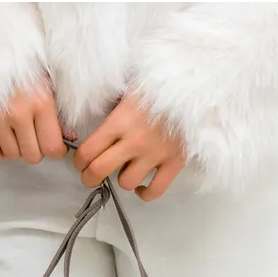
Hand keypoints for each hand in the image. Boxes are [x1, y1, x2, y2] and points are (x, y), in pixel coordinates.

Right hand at [0, 77, 70, 164]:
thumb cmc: (23, 61)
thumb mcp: (49, 81)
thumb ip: (60, 113)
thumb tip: (68, 136)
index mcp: (40, 101)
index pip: (52, 147)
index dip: (56, 151)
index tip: (55, 147)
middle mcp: (18, 111)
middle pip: (32, 155)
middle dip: (37, 150)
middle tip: (36, 138)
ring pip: (12, 154)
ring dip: (17, 149)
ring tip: (19, 134)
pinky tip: (3, 140)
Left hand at [72, 93, 186, 200]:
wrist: (198, 84)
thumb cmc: (162, 82)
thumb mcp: (130, 85)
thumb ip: (112, 107)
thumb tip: (93, 119)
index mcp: (120, 120)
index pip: (88, 151)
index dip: (79, 162)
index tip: (80, 163)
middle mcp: (134, 140)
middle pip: (100, 171)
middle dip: (89, 177)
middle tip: (90, 177)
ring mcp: (155, 154)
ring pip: (126, 183)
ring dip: (121, 179)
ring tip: (124, 171)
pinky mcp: (175, 163)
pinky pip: (154, 191)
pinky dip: (145, 194)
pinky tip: (141, 187)